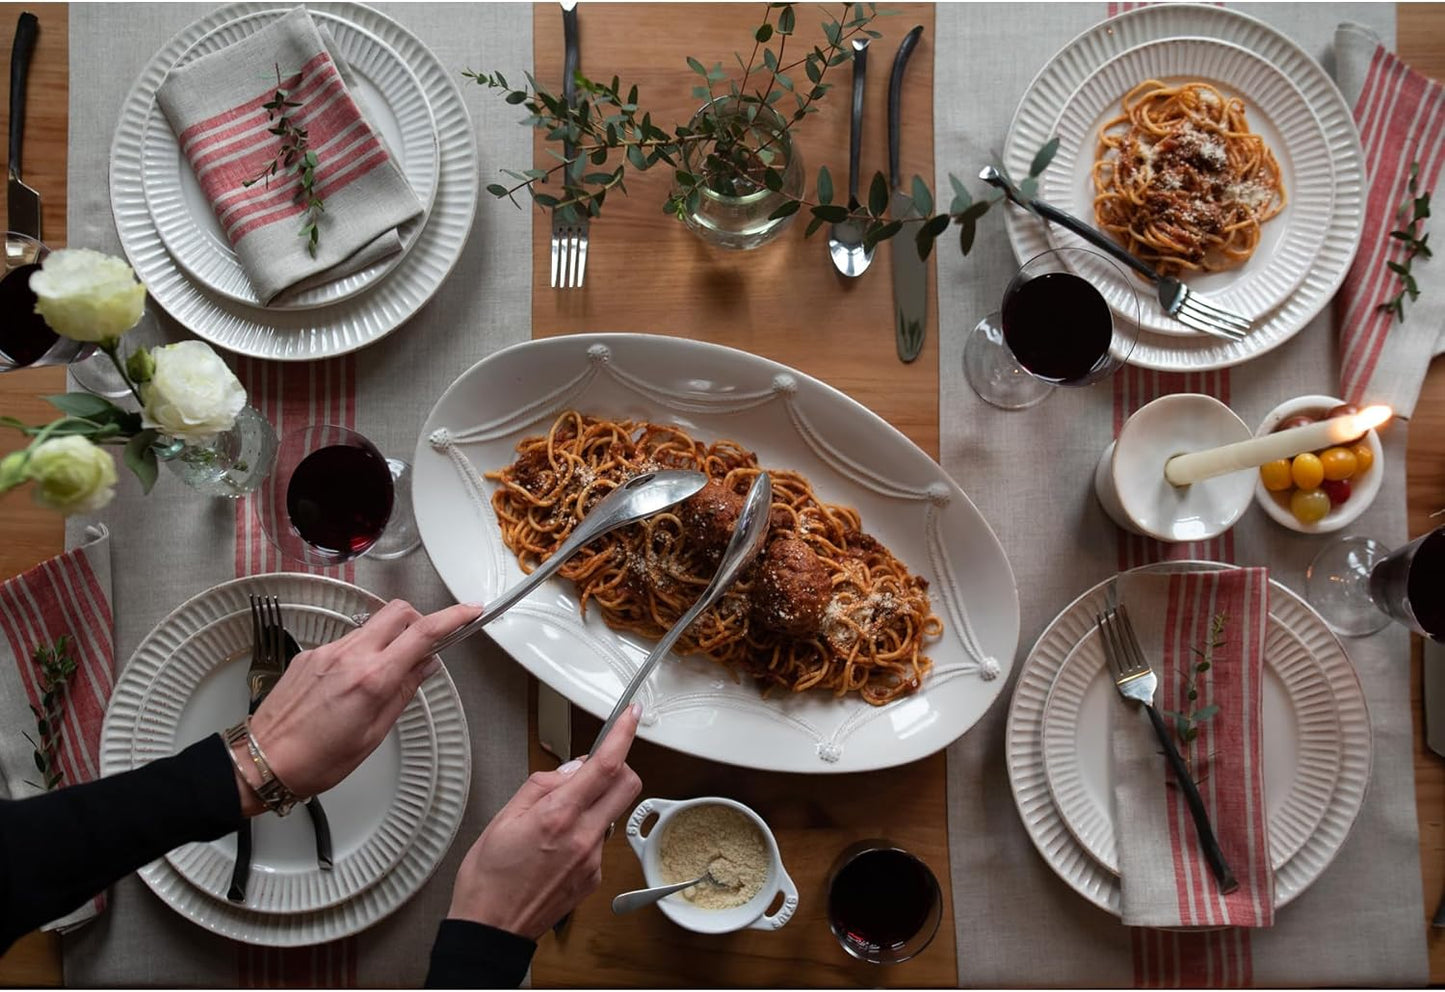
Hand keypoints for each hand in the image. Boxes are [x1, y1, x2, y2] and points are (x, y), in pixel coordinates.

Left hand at [232, 599, 482, 812]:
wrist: (263, 761)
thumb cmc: (317, 760)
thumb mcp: (373, 734)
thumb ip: (403, 693)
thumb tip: (425, 666)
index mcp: (372, 679)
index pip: (423, 633)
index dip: (453, 617)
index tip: (469, 611)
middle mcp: (350, 656)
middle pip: (398, 611)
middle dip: (420, 619)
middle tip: (426, 644)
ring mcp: (327, 651)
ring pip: (372, 625)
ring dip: (389, 638)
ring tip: (385, 674)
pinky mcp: (310, 654)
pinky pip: (347, 641)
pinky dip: (362, 652)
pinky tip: (353, 683)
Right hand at [446, 702, 643, 939]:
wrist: (491, 930)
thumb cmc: (488, 878)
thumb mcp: (503, 817)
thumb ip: (543, 785)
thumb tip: (573, 769)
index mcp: (558, 817)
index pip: (605, 766)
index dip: (623, 735)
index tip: (631, 716)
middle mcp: (583, 838)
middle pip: (627, 786)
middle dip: (618, 767)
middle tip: (593, 770)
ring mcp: (593, 860)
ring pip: (612, 813)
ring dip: (596, 804)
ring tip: (556, 822)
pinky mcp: (594, 878)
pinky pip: (601, 841)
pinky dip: (586, 833)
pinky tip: (557, 847)